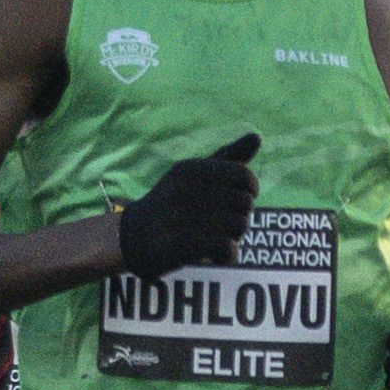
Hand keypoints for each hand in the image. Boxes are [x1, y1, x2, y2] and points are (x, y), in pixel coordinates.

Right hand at [117, 134, 261, 276]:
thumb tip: (257, 136)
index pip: (244, 175)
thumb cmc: (171, 201)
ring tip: (217, 236)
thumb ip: (228, 157)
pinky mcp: (182, 247)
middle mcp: (187, 189)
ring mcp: (183, 218)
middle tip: (222, 222)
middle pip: (245, 203)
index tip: (239, 198)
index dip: (250, 189)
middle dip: (241, 215)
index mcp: (191, 169)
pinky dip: (229, 253)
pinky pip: (227, 247)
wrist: (132, 237)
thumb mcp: (195, 173)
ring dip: (235, 236)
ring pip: (239, 225)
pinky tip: (218, 254)